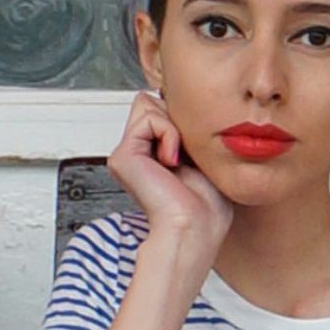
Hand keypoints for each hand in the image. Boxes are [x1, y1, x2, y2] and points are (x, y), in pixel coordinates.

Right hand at [105, 91, 231, 266]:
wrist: (196, 227)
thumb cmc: (206, 206)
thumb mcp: (204, 157)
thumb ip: (188, 130)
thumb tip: (186, 104)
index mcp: (154, 154)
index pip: (162, 109)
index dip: (183, 120)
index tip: (193, 151)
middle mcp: (137, 153)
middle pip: (153, 102)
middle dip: (177, 120)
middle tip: (185, 155)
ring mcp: (127, 154)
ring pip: (148, 104)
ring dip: (173, 128)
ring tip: (177, 159)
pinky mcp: (122, 155)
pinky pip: (149, 116)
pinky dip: (169, 134)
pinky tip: (171, 161)